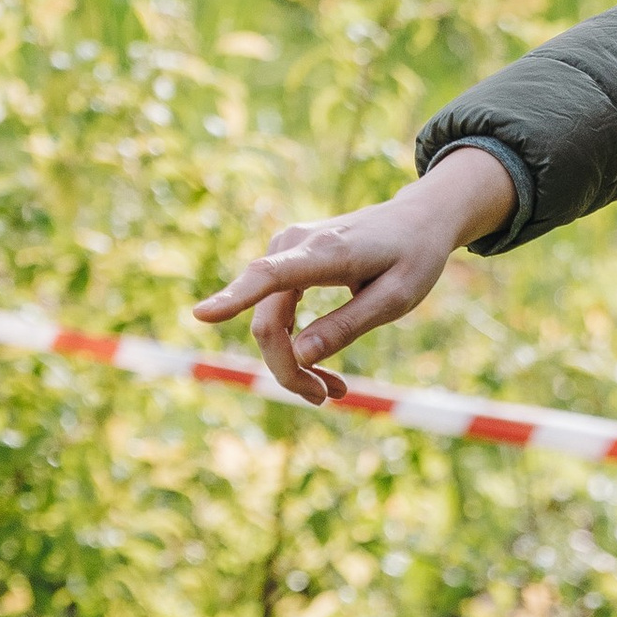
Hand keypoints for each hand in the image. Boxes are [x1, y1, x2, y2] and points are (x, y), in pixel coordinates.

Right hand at [193, 147, 515, 405]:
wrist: (416, 219)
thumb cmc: (413, 257)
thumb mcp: (396, 298)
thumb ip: (347, 325)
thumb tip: (299, 357)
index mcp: (326, 252)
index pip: (271, 276)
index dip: (235, 298)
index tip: (201, 315)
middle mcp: (293, 245)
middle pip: (268, 323)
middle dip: (290, 370)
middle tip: (331, 397)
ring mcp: (285, 250)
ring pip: (268, 323)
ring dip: (292, 363)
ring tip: (335, 391)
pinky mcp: (285, 261)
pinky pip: (274, 310)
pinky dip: (293, 344)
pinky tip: (320, 369)